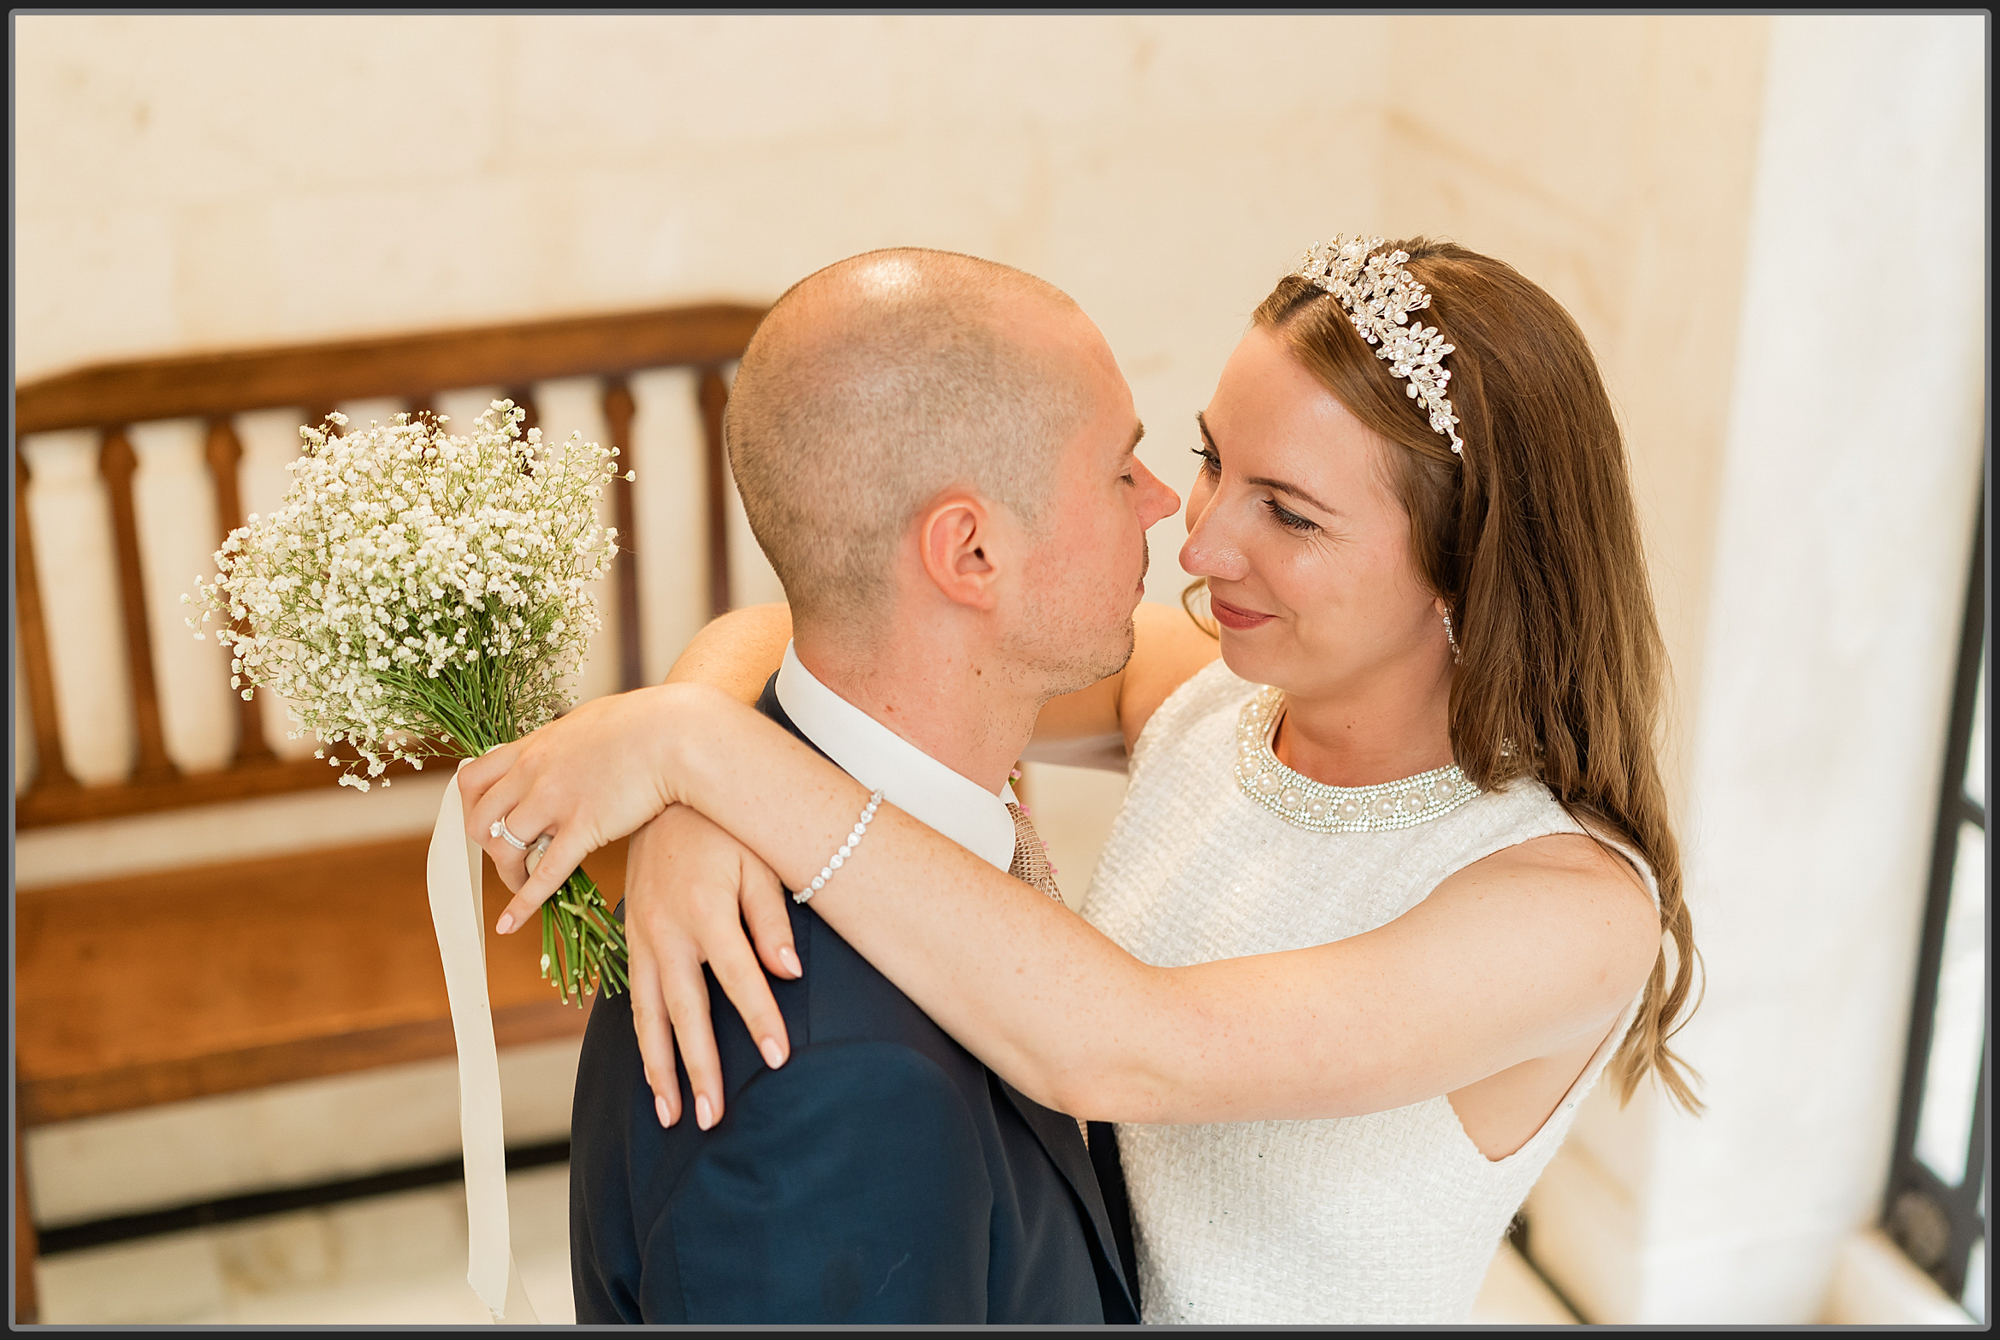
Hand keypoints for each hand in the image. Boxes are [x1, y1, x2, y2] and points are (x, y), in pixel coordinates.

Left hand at [461, 685, 690, 927]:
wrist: (675, 732)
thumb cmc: (644, 725)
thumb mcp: (586, 725)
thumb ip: (563, 745)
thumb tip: (559, 752)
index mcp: (532, 746)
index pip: (472, 779)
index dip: (471, 808)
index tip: (487, 823)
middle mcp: (533, 773)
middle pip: (480, 820)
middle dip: (487, 846)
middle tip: (508, 855)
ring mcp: (555, 801)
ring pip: (505, 849)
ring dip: (508, 873)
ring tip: (521, 884)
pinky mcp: (583, 828)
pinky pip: (543, 874)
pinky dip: (523, 903)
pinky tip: (511, 923)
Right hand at [627, 805, 799, 1128]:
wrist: (661, 793)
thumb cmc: (722, 828)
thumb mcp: (758, 861)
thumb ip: (772, 919)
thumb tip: (791, 972)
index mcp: (706, 910)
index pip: (740, 978)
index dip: (760, 1019)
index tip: (777, 1059)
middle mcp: (668, 931)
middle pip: (685, 1012)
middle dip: (698, 1069)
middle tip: (711, 1118)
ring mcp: (642, 938)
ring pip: (647, 1015)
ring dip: (659, 1068)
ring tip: (670, 1116)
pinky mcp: (631, 939)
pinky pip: (632, 998)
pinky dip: (641, 1039)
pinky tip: (653, 1072)